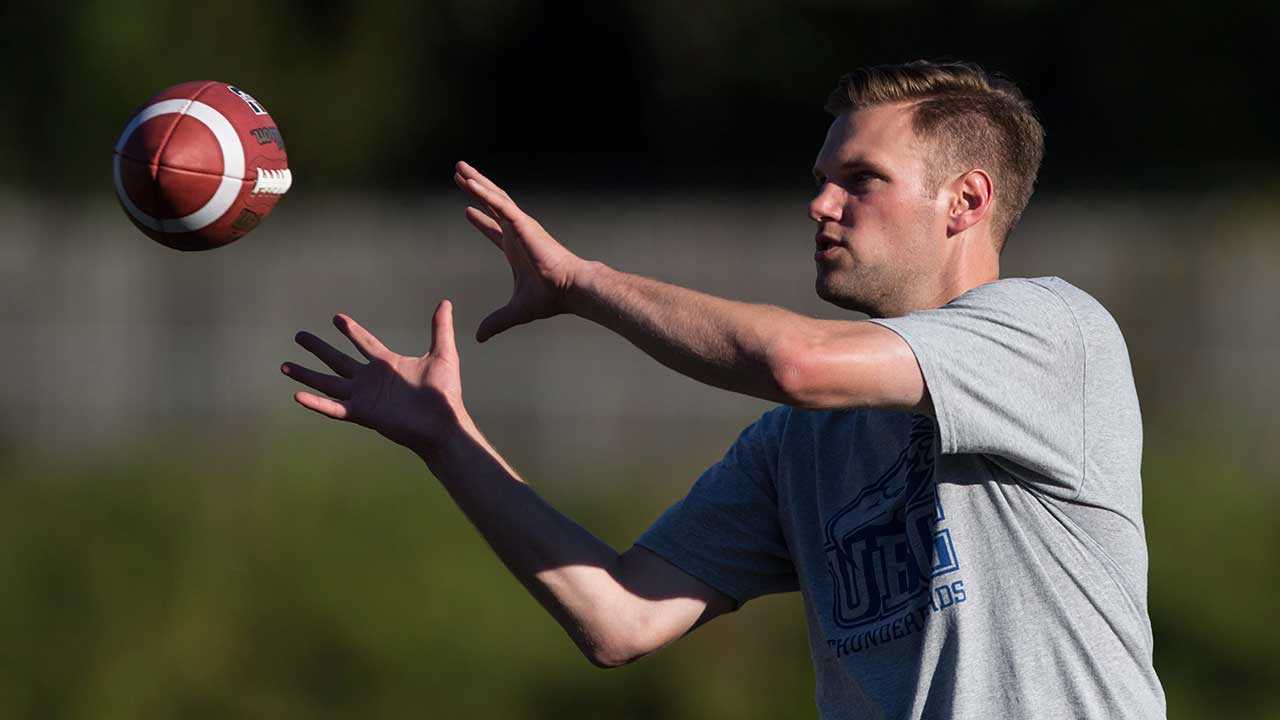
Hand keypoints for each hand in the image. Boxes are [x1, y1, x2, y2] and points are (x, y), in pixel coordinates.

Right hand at [282, 300, 465, 458]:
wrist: (443, 423)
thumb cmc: (445, 394)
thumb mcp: (443, 355)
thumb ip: (440, 329)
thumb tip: (445, 302)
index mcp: (388, 364)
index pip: (365, 343)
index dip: (351, 330)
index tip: (336, 317)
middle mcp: (371, 380)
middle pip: (338, 360)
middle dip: (318, 349)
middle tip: (299, 335)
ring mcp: (365, 397)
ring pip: (328, 383)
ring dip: (307, 375)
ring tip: (284, 365)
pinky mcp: (363, 413)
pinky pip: (334, 407)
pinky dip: (316, 403)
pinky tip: (297, 395)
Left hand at [455, 161, 588, 341]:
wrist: (570, 289)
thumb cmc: (550, 297)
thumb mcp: (515, 311)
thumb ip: (496, 321)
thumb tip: (479, 337)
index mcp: (516, 248)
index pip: (494, 230)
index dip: (480, 220)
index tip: (468, 210)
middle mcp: (517, 232)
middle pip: (492, 205)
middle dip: (475, 191)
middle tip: (460, 177)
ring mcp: (520, 225)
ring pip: (494, 197)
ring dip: (476, 182)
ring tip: (459, 169)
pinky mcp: (523, 224)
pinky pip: (499, 204)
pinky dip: (484, 192)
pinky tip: (470, 182)